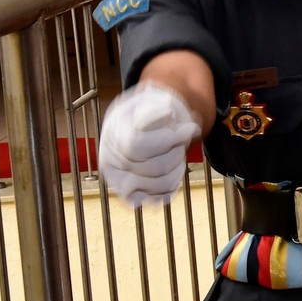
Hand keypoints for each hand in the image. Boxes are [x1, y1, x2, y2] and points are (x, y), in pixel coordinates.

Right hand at [97, 81, 201, 208]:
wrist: (145, 123)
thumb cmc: (152, 110)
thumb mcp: (152, 100)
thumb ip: (157, 109)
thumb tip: (168, 114)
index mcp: (112, 133)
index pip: (137, 144)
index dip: (170, 138)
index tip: (192, 128)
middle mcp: (110, 159)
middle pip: (152, 167)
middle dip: (176, 154)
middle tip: (183, 142)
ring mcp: (117, 179)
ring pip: (156, 185)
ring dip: (177, 170)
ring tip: (178, 154)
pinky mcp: (129, 193)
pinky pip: (152, 200)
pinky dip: (169, 189)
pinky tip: (174, 172)